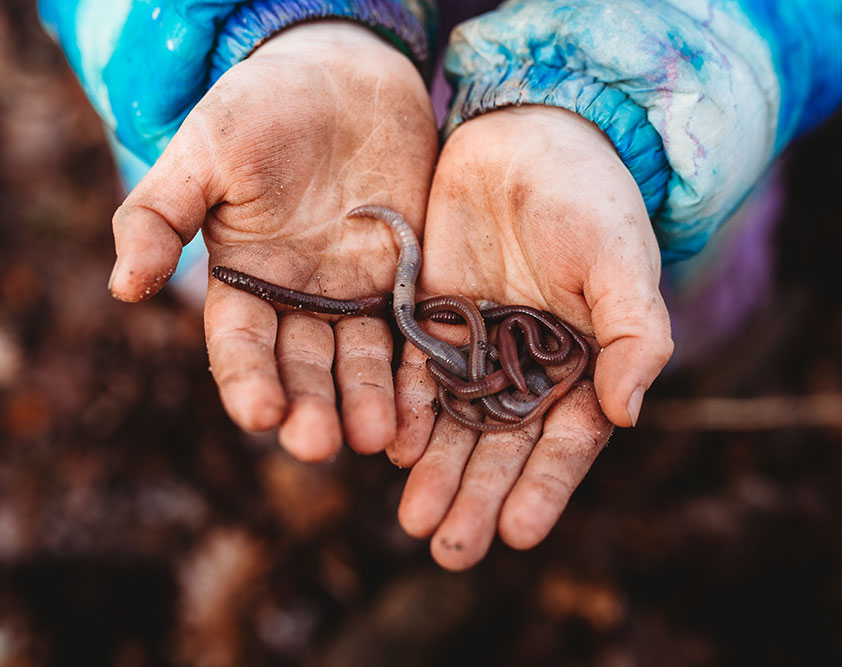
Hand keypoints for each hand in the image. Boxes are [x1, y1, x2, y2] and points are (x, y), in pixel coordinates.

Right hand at [108, 22, 437, 460]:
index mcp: (244, 279)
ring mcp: (356, 294)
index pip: (240, 344)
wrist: (346, 78)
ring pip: (359, 361)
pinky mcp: (406, 281)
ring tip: (376, 439)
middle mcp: (299, 299)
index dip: (248, 380)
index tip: (260, 416)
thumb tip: (122, 288)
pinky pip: (413, 335)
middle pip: (302, 366)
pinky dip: (417, 374)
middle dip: (310, 407)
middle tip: (319, 444)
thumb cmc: (264, 106)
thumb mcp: (205, 152)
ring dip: (366, 402)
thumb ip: (161, 215)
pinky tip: (423, 411)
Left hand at [390, 106, 673, 568]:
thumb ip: (632, 335)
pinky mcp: (435, 318)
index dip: (543, 488)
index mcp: (585, 364)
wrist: (527, 135)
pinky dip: (408, 411)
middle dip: (479, 497)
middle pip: (504, 446)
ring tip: (415, 521)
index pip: (566, 442)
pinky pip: (419, 375)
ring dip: (438, 473)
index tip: (518, 535)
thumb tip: (629, 415)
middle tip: (451, 550)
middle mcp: (532, 366)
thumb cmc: (589, 198)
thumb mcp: (620, 262)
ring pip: (457, 423)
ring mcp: (481, 346)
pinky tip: (394, 449)